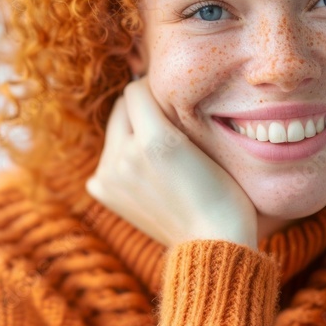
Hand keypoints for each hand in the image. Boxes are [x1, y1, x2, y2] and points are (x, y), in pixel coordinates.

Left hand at [85, 76, 258, 248]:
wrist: (212, 242)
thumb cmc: (221, 190)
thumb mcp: (205, 142)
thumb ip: (172, 110)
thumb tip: (151, 83)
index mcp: (153, 140)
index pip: (136, 88)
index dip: (156, 88)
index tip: (172, 98)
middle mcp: (124, 157)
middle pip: (122, 107)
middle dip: (142, 108)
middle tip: (168, 122)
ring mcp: (109, 176)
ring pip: (115, 130)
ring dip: (132, 131)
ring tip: (159, 150)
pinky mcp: (104, 191)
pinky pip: (108, 156)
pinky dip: (123, 156)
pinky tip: (146, 170)